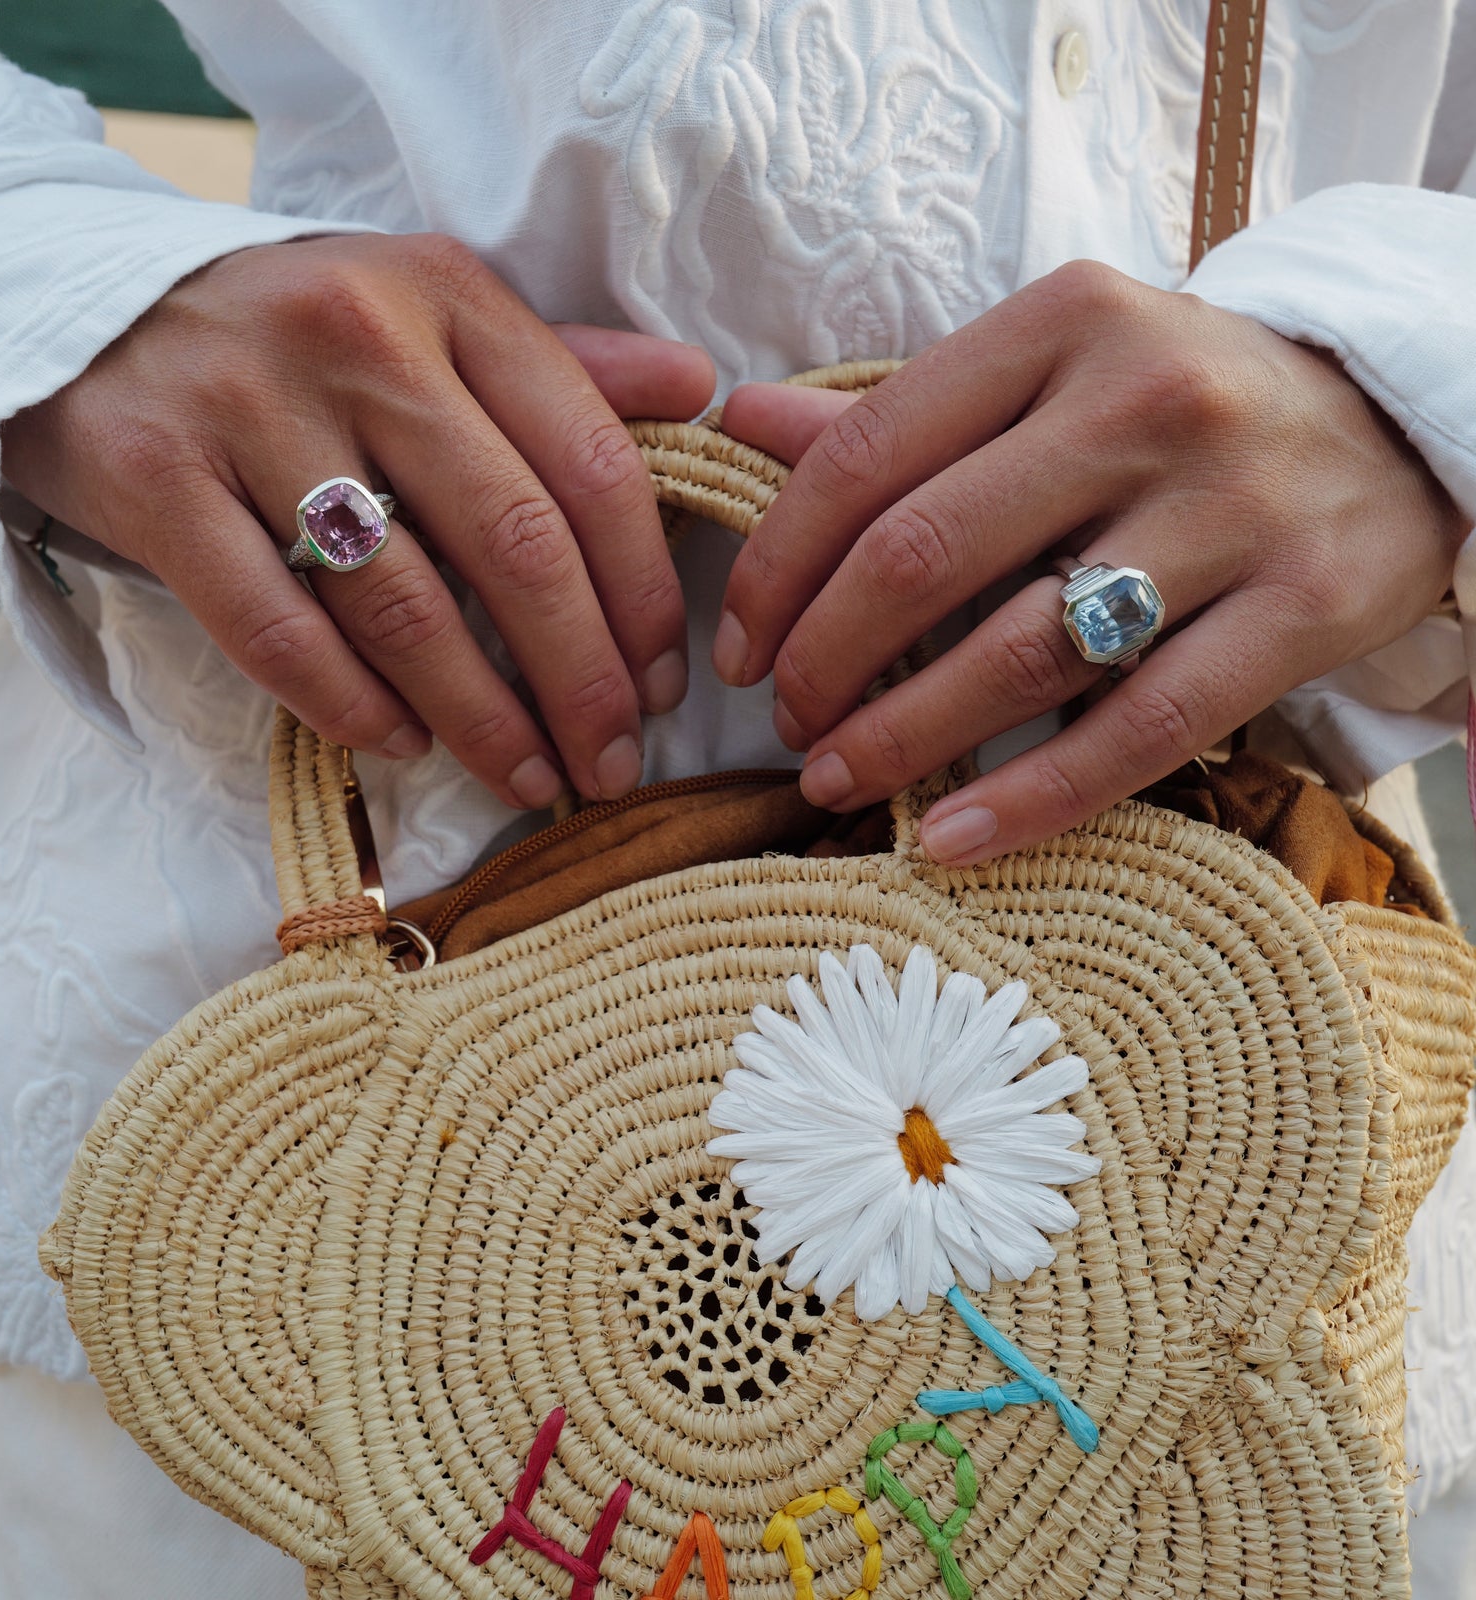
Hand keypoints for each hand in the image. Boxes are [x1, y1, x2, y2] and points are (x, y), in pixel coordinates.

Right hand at [0, 233, 714, 807]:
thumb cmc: (299, 337)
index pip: (590, 466)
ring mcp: (250, 404)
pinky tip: (403, 745)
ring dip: (481, 717)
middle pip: (515, 546)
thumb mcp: (433, 316)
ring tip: (529, 777)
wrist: (81, 310)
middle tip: (613, 766)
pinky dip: (350, 704)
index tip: (664, 687)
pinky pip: (274, 626)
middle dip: (583, 682)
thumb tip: (696, 388)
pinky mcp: (156, 476)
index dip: (643, 597)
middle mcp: (361, 338)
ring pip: (402, 602)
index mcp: (451, 297)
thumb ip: (562, 365)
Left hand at [714, 260, 1464, 862]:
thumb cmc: (1182, 399)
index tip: (739, 647)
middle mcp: (1145, 400)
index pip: (868, 455)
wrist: (1400, 414)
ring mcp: (1233, 507)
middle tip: (785, 721)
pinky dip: (1031, 798)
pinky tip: (949, 839)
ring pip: (1023, 651)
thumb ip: (901, 408)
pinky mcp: (1307, 607)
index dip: (776, 568)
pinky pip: (1141, 730)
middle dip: (822, 660)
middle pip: (924, 556)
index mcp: (1062, 322)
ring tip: (836, 781)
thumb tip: (742, 419)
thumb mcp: (1049, 368)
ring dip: (902, 738)